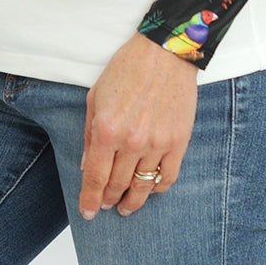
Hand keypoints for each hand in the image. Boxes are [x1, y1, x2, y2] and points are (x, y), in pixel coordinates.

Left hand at [79, 32, 197, 219]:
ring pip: (142, 186)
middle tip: (105, 206)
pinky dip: (157, 188)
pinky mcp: (178, 142)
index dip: (89, 199)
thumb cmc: (127, 68)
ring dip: (132, 201)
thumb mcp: (96, 96)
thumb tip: (87, 164)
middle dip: (108, 200)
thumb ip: (90, 133)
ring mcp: (157, 143)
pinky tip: (149, 189)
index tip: (88, 212)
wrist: (164, 52)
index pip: (95, 177)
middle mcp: (131, 141)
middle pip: (118, 185)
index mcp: (106, 129)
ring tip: (126, 208)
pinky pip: (167, 177)